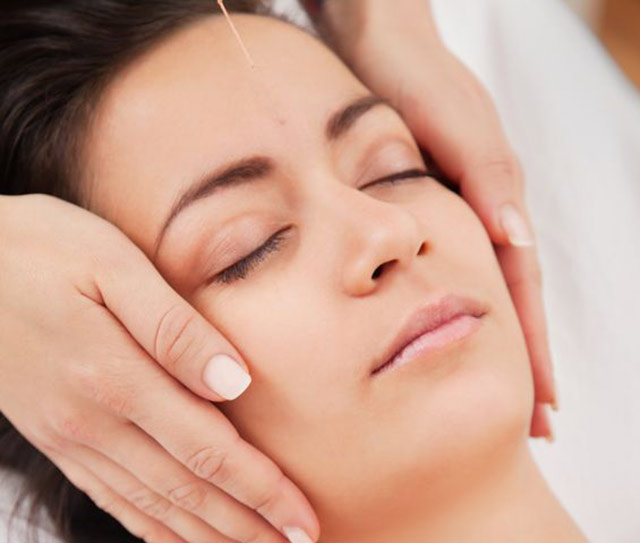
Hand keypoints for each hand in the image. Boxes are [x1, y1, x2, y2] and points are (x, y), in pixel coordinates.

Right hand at [0, 194, 318, 541]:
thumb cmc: (42, 249)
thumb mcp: (111, 264)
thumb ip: (174, 327)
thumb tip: (235, 380)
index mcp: (115, 376)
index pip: (207, 450)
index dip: (261, 489)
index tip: (302, 517)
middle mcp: (92, 422)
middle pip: (187, 490)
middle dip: (248, 523)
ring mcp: (70, 436)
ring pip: (152, 505)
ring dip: (208, 536)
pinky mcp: (57, 437)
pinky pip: (113, 497)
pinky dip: (153, 528)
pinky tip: (177, 539)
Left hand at [320, 0, 555, 436]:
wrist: (373, 44)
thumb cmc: (413, 80)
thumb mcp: (455, 126)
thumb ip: (487, 177)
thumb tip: (517, 239)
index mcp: (494, 204)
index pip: (522, 294)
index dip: (535, 353)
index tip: (546, 411)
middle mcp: (480, 215)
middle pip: (510, 305)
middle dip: (525, 366)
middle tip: (535, 428)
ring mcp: (454, 215)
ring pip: (478, 296)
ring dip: (492, 350)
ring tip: (502, 400)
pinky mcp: (423, 209)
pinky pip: (444, 273)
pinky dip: (452, 314)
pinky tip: (443, 340)